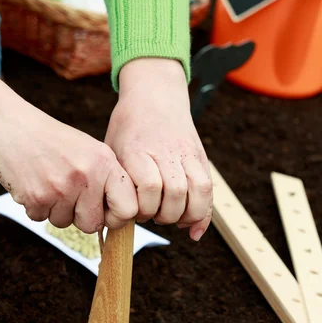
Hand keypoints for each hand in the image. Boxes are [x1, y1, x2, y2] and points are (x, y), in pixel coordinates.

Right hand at [0, 60, 137, 231]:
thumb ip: (107, 179)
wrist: (9, 125)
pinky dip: (35, 206)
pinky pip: (41, 219)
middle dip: (80, 217)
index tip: (105, 212)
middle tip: (68, 196)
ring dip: (55, 210)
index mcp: (105, 162)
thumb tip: (122, 214)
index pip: (128, 209)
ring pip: (64, 223)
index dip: (116, 217)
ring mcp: (61, 188)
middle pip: (93, 224)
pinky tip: (33, 182)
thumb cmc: (50, 140)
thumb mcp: (89, 150)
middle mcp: (87, 175)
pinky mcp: (37, 197)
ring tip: (48, 181)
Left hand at [106, 58, 211, 240]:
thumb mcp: (113, 149)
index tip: (133, 211)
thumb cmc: (128, 128)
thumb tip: (120, 222)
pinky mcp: (200, 157)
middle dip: (164, 215)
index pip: (150, 187)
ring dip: (186, 216)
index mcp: (139, 150)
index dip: (143, 208)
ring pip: (198, 193)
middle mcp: (166, 152)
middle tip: (153, 215)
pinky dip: (204, 213)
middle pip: (176, 194)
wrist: (155, 94)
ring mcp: (187, 154)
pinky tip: (193, 227)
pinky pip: (209, 189)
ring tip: (172, 219)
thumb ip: (118, 183)